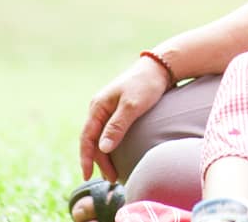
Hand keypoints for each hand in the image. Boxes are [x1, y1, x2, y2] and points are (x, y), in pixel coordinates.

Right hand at [76, 54, 171, 179]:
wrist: (160, 68)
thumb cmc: (146, 84)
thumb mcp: (132, 106)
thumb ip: (117, 127)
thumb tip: (103, 149)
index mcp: (98, 106)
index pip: (87, 137)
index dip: (86, 158)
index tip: (88, 176)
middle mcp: (100, 108)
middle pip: (94, 140)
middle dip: (100, 161)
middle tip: (113, 179)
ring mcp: (109, 110)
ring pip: (102, 138)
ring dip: (106, 156)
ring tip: (114, 174)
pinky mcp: (119, 112)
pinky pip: (110, 133)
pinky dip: (113, 147)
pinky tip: (119, 157)